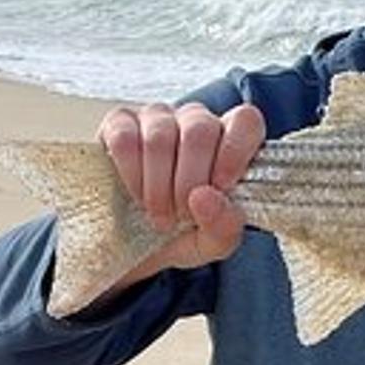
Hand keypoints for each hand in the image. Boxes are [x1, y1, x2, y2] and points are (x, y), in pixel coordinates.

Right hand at [97, 100, 264, 277]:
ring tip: (160, 214)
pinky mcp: (119, 123)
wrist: (134, 247)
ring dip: (158, 186)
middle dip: (190, 181)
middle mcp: (196, 121)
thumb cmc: (183, 234)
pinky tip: (136, 194)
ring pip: (161, 136)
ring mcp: (157, 118)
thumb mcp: (213, 243)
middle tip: (182, 214)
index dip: (235, 150)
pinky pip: (125, 138)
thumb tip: (204, 196)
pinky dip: (131, 174)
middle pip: (200, 130)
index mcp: (229, 141)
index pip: (245, 120)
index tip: (221, 187)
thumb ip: (224, 225)